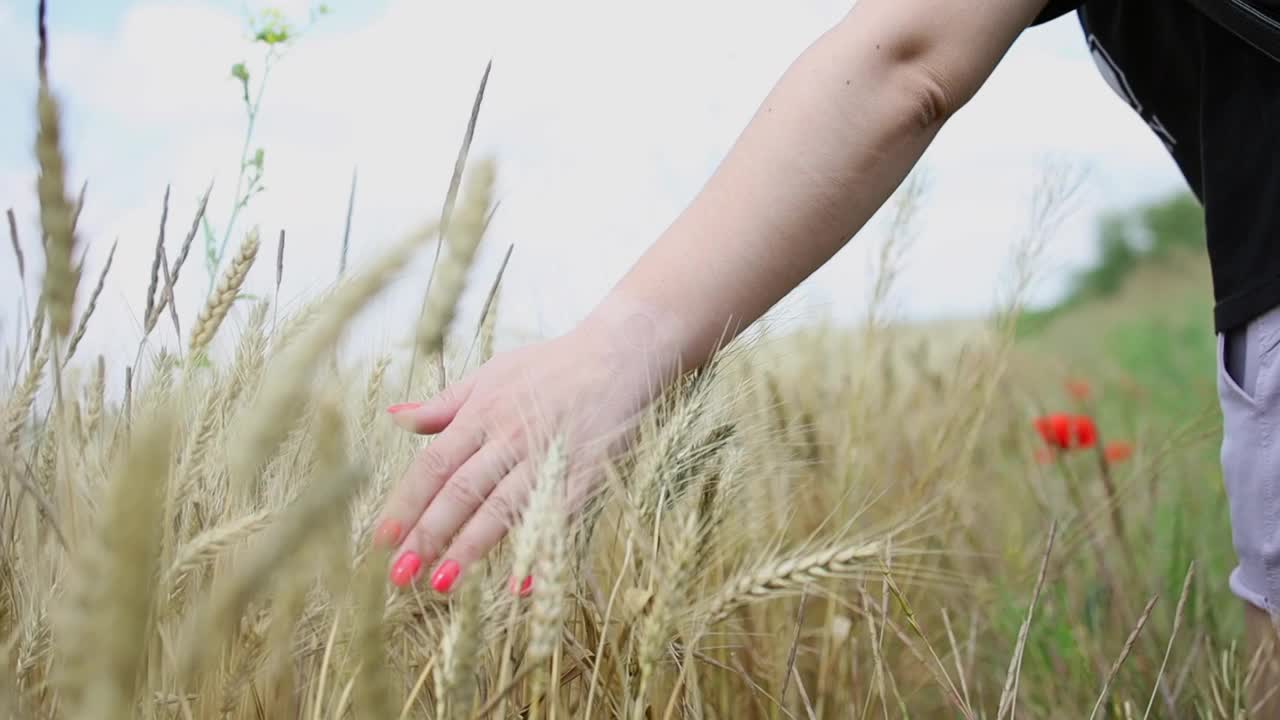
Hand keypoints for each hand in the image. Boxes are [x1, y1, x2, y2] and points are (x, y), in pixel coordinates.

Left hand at [373, 316, 669, 592]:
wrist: (619, 352)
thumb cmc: (553, 364)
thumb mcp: (493, 373)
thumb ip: (445, 403)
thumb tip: (394, 417)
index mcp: (482, 413)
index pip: (434, 464)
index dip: (407, 503)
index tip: (382, 539)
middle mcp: (510, 436)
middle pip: (461, 490)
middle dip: (428, 533)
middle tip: (399, 575)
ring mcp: (548, 456)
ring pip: (502, 506)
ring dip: (470, 547)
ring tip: (442, 584)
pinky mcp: (585, 472)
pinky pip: (556, 515)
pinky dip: (538, 548)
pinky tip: (520, 584)